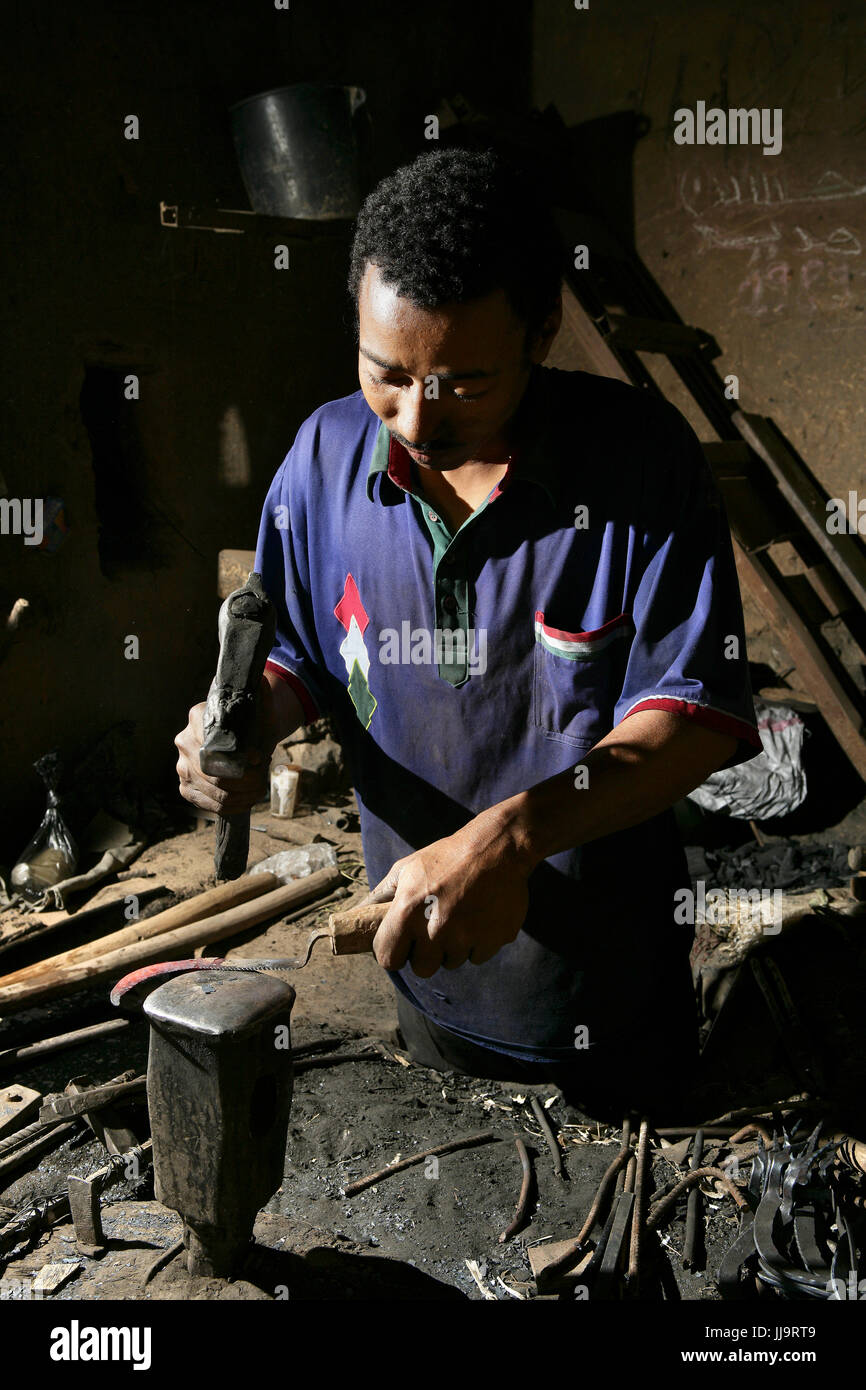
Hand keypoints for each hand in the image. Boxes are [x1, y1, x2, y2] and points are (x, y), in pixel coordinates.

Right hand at [174, 686, 276, 816]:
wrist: (242, 737)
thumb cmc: (252, 723)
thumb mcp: (260, 709)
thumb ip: (261, 696)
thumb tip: (261, 682)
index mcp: (197, 716)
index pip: (216, 746)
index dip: (240, 759)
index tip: (258, 759)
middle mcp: (184, 741)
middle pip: (214, 773)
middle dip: (244, 782)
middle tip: (262, 780)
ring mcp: (182, 766)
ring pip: (214, 791)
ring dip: (242, 796)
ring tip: (258, 790)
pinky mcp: (185, 786)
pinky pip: (207, 804)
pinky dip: (231, 806)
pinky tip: (246, 801)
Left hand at [366, 811, 533, 977]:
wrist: (496, 848)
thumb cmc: (446, 857)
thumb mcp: (407, 868)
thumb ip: (381, 895)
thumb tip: (358, 912)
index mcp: (408, 911)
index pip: (388, 958)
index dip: (393, 952)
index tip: (400, 945)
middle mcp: (435, 930)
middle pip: (422, 968)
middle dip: (425, 954)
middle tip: (432, 932)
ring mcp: (466, 937)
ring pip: (451, 962)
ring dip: (452, 947)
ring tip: (459, 918)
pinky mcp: (492, 940)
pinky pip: (477, 957)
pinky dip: (477, 943)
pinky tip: (478, 918)